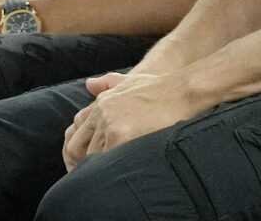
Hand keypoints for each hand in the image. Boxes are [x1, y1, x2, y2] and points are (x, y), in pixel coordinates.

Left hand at [61, 71, 207, 170]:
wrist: (184, 90)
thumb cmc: (163, 88)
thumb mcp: (132, 81)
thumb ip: (109, 83)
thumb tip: (88, 85)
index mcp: (102, 102)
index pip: (76, 128)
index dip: (81, 147)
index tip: (88, 160)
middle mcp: (101, 112)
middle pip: (76, 146)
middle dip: (83, 161)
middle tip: (95, 177)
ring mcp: (109, 123)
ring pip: (90, 156)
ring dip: (99, 168)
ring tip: (110, 179)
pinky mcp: (120, 135)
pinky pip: (106, 160)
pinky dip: (110, 170)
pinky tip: (120, 175)